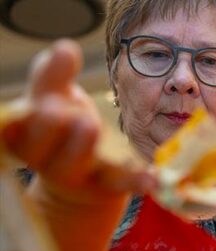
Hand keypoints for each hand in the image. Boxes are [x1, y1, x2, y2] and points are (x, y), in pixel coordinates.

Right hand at [1, 39, 153, 199]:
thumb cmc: (61, 130)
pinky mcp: (104, 187)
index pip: (16, 123)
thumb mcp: (52, 99)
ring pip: (71, 164)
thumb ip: (53, 75)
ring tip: (90, 126)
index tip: (45, 102)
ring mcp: (74, 175)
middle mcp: (43, 157)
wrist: (79, 185)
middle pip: (37, 143)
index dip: (28, 114)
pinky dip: (134, 180)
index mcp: (23, 134)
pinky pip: (118, 184)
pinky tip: (151, 177)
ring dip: (80, 146)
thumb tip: (64, 47)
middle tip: (66, 109)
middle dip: (51, 124)